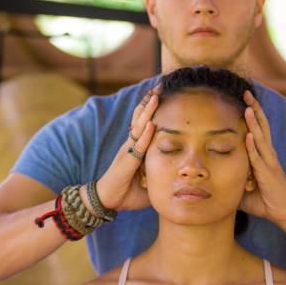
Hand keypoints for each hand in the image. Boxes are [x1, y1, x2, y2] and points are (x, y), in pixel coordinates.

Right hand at [92, 84, 160, 210]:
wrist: (107, 200)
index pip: (145, 122)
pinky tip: (152, 124)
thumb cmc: (128, 192)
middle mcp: (131, 144)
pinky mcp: (127, 159)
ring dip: (148, 110)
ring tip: (156, 95)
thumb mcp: (148, 180)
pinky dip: (145, 134)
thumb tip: (178, 175)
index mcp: (136, 146)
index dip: (152, 108)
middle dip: (150, 101)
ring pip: (139, 126)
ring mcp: (128, 149)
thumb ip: (160, 173)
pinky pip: (138, 145)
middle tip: (161, 84)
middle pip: (141, 117)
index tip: (162, 93)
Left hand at [239, 90, 285, 222]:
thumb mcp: (242, 187)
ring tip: (248, 107)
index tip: (244, 99)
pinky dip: (253, 146)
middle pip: (261, 126)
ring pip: (261, 137)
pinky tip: (248, 135)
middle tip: (246, 92)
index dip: (253, 113)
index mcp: (263, 155)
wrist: (284, 212)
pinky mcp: (269, 174)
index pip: (258, 129)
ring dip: (254, 122)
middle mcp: (268, 154)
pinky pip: (259, 158)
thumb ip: (231, 177)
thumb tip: (211, 176)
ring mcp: (269, 163)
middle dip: (254, 108)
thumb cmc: (264, 200)